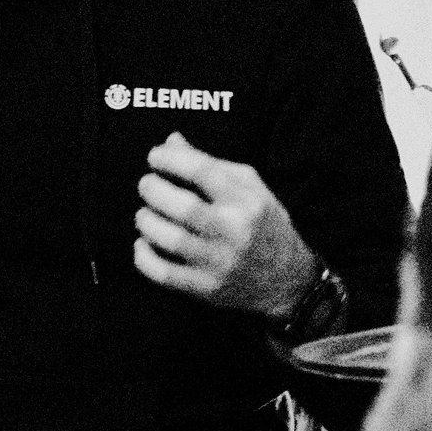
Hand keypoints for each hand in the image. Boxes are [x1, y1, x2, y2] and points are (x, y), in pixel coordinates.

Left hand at [133, 134, 317, 316]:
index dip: (170, 159)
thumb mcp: (250, 188)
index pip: (202, 172)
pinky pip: (165, 274)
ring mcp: (221, 263)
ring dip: (146, 221)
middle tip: (147, 184)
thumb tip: (171, 142)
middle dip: (154, 190)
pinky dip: (144, 257)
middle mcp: (235, 232)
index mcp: (247, 202)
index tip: (155, 157)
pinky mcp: (207, 288)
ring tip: (145, 213)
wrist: (288, 280)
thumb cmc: (265, 225)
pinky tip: (144, 244)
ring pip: (171, 239)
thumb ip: (211, 164)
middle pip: (183, 207)